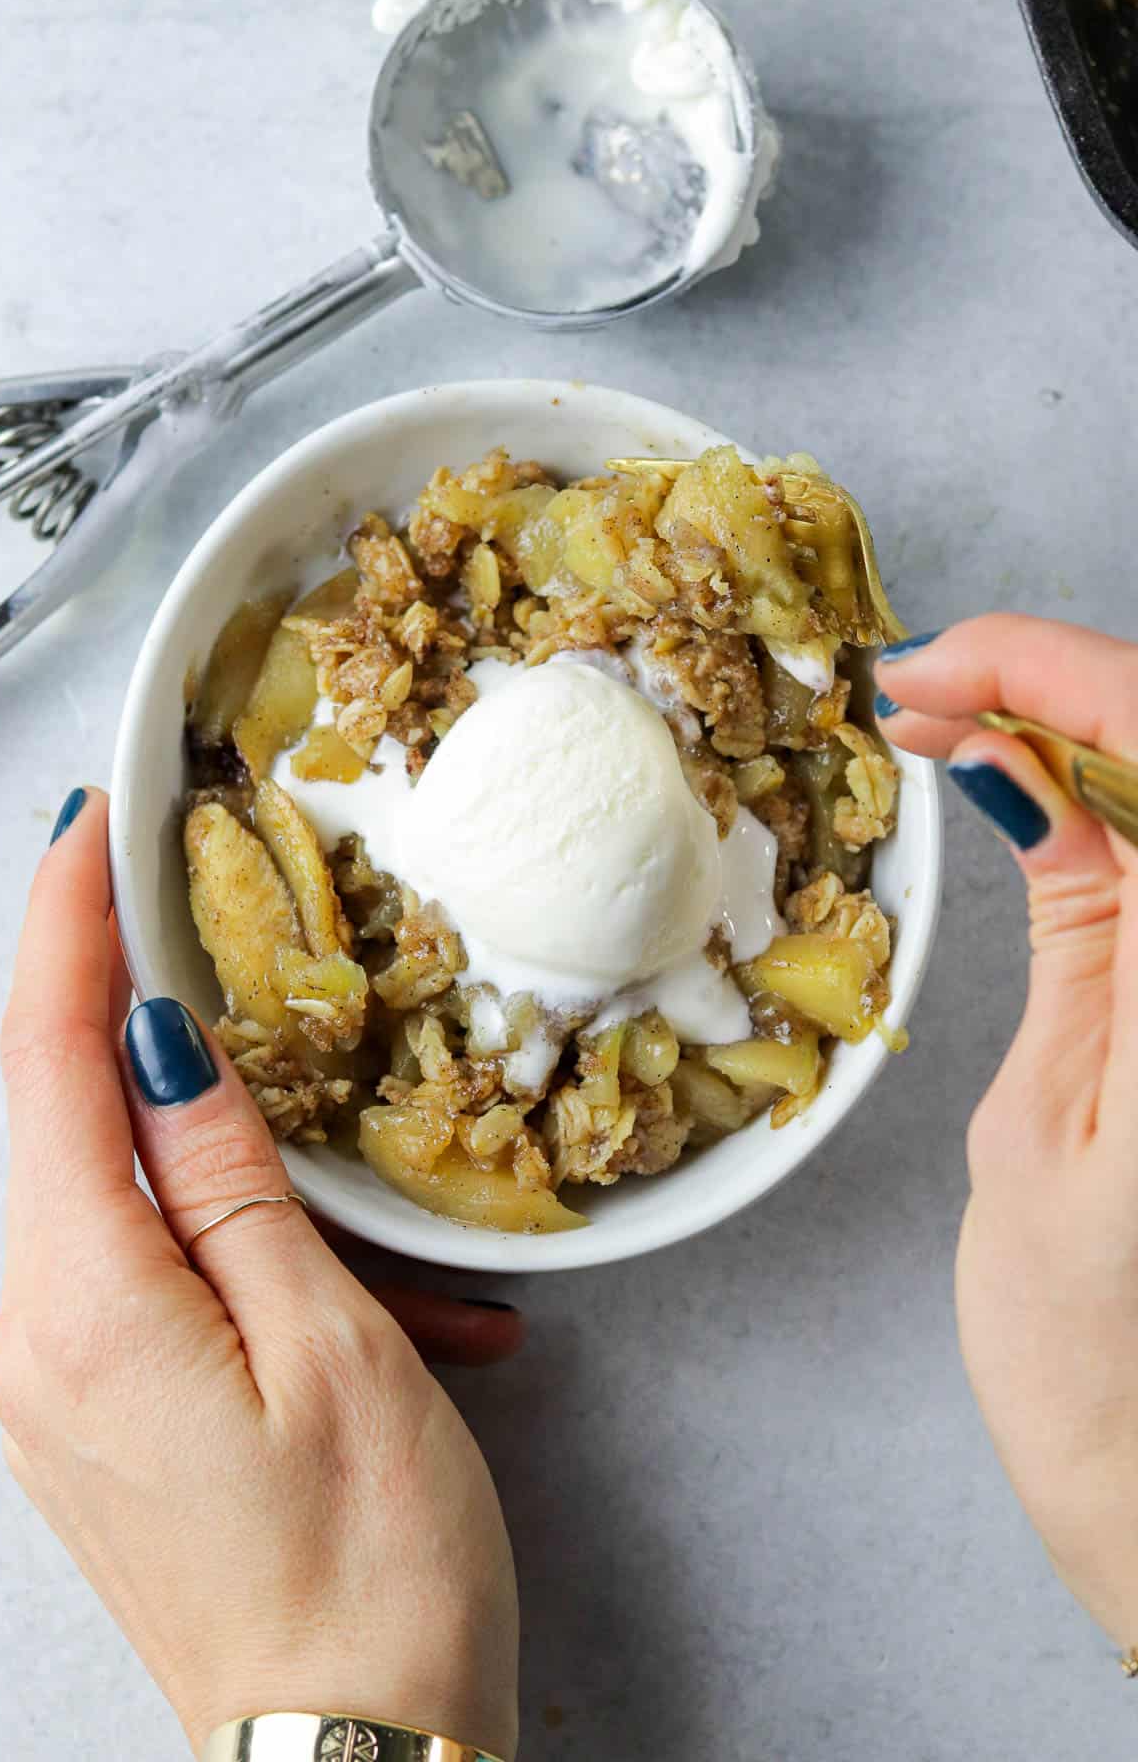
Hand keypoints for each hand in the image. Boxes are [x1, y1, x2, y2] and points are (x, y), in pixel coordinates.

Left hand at [0, 788, 520, 1757]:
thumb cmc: (367, 1576)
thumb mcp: (329, 1346)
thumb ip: (232, 1183)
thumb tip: (164, 1053)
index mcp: (85, 1308)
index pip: (54, 1063)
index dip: (69, 928)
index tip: (88, 824)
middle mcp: (39, 1345)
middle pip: (78, 1122)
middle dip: (153, 1021)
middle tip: (219, 927)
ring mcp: (65, 1392)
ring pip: (140, 1205)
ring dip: (256, 1178)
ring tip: (392, 1246)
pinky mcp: (108, 1423)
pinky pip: (166, 1286)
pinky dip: (264, 1265)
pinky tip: (388, 1316)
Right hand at [875, 615, 1137, 1646]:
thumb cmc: (1090, 1345)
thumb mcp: (1050, 1122)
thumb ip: (1079, 927)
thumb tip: (1011, 758)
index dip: (1052, 670)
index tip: (927, 668)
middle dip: (1053, 680)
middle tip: (917, 689)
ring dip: (1072, 727)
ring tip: (946, 726)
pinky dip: (1096, 799)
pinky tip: (1020, 790)